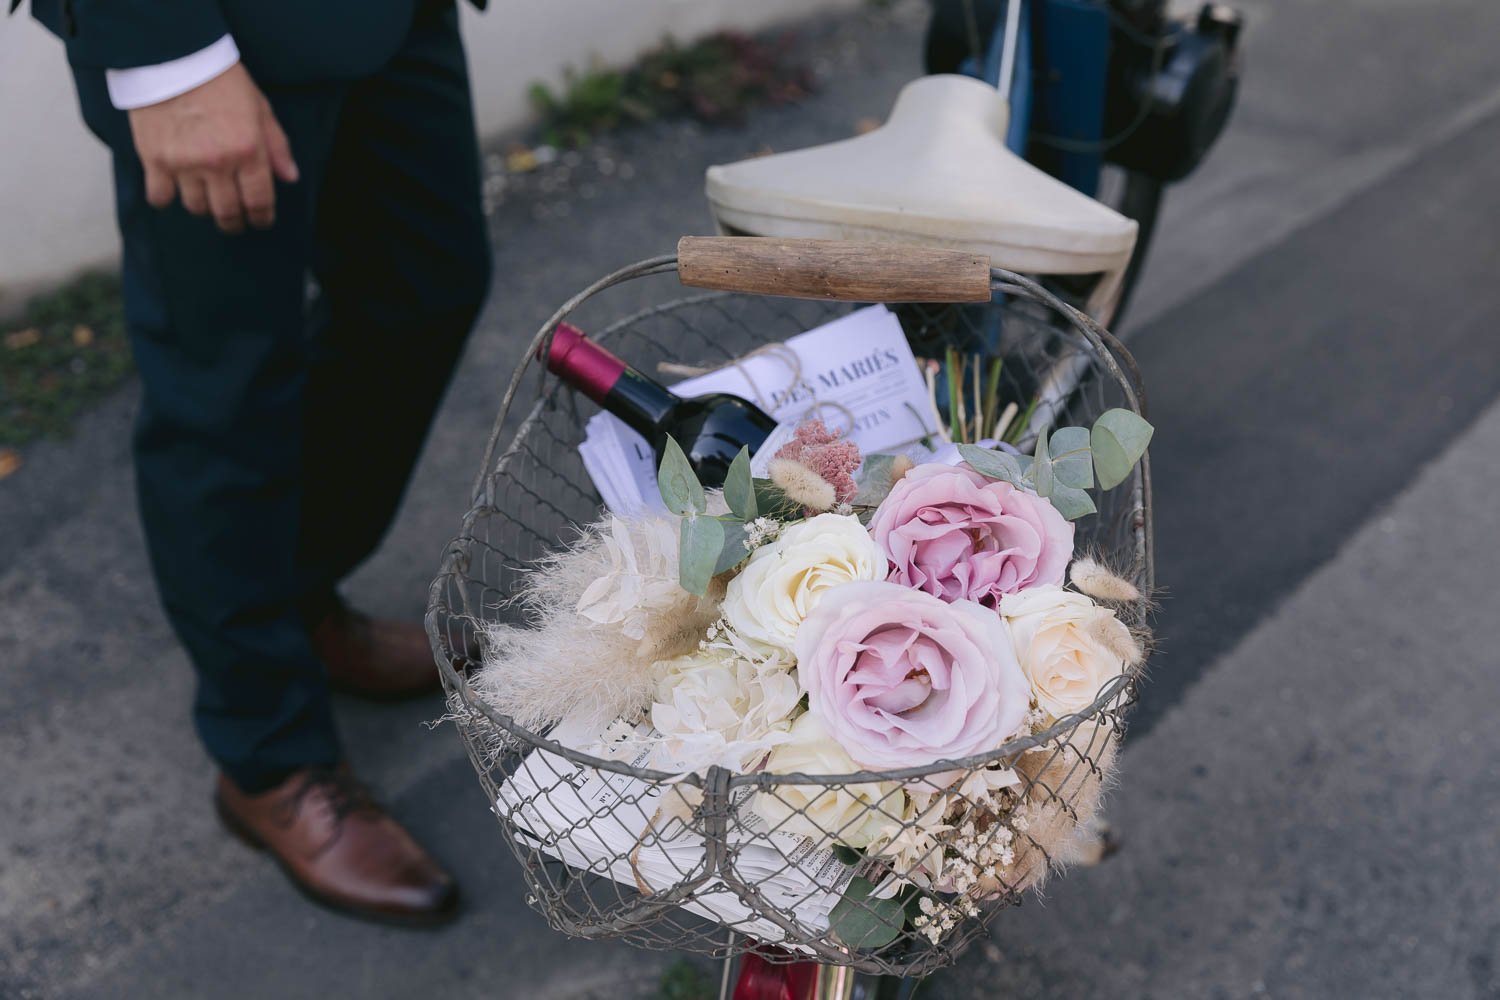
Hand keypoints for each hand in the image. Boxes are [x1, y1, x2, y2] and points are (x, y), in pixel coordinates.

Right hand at [127, 63, 298, 233]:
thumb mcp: (259, 108)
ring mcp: (184, 164)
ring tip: (206, 197)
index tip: (260, 221)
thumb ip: (276, 146)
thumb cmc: (219, 79)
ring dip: (204, 208)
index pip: (259, 201)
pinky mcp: (154, 159)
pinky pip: (160, 197)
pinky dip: (166, 199)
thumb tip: (290, 178)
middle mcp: (218, 163)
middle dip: (234, 222)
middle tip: (234, 220)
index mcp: (248, 151)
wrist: (172, 56)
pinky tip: (172, 190)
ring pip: (196, 207)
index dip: (262, 217)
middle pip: (227, 212)